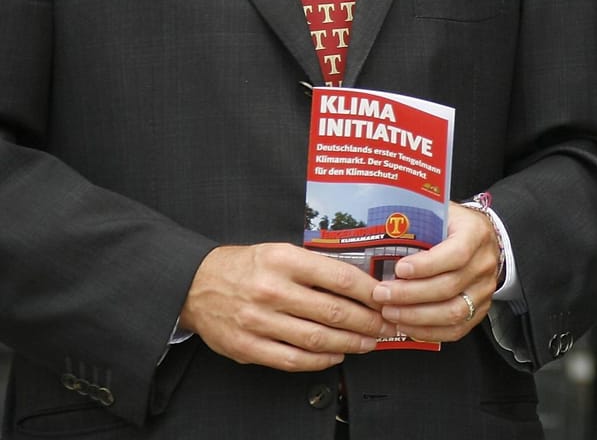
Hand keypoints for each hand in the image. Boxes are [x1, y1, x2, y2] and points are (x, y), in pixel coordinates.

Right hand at [179, 243, 386, 371]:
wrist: (195, 284)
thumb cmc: (246, 267)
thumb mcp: (281, 252)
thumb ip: (316, 266)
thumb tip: (361, 282)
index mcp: (284, 260)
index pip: (340, 278)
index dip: (370, 292)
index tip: (386, 299)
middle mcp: (272, 290)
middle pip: (333, 312)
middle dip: (368, 322)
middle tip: (386, 326)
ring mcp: (258, 321)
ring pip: (316, 339)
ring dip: (350, 343)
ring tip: (369, 342)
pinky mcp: (246, 347)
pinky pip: (292, 359)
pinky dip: (320, 360)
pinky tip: (337, 355)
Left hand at [371, 202, 499, 344]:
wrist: (479, 241)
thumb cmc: (451, 226)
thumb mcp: (438, 213)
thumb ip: (415, 221)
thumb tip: (378, 231)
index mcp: (476, 233)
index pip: (456, 254)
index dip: (426, 265)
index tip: (399, 269)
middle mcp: (484, 263)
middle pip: (449, 286)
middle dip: (410, 294)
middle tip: (381, 294)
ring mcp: (484, 289)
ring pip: (453, 312)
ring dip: (416, 316)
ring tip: (389, 312)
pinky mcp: (480, 310)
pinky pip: (456, 329)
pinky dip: (428, 331)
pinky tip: (406, 325)